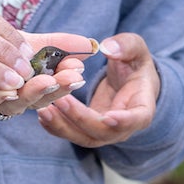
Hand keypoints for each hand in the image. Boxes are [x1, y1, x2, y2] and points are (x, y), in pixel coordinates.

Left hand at [0, 31, 96, 120]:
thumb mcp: (10, 43)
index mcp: (18, 82)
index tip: (82, 66)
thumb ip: (48, 44)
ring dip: (28, 94)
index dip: (66, 78)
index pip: (49, 84)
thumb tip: (89, 43)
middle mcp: (2, 97)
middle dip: (54, 89)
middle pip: (34, 99)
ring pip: (9, 105)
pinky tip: (3, 88)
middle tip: (71, 77)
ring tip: (43, 81)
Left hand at [35, 33, 159, 145]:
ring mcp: (104, 131)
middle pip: (103, 132)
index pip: (137, 119)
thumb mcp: (136, 49)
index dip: (124, 121)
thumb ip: (126, 46)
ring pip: (83, 137)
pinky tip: (41, 114)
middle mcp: (123, 126)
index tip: (109, 117)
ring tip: (44, 109)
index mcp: (142, 107)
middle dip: (80, 118)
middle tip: (61, 100)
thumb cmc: (134, 64)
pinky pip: (71, 132)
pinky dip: (56, 127)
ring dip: (63, 126)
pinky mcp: (87, 129)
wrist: (129, 81)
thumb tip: (107, 47)